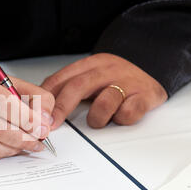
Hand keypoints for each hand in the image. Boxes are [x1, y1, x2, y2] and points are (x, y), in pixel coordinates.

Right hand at [0, 69, 54, 159]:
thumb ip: (34, 96)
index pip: (5, 104)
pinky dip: (2, 153)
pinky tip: (10, 147)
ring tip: (26, 145)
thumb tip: (46, 119)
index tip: (42, 128)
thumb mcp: (9, 83)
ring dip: (14, 149)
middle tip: (38, 141)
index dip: (28, 119)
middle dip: (24, 139)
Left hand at [41, 53, 167, 128]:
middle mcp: (107, 70)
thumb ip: (69, 86)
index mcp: (90, 64)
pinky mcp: (144, 95)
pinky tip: (120, 116)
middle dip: (61, 108)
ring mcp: (126, 82)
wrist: (153, 65)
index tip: (36, 113)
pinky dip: (121, 119)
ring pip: (104, 102)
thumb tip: (41, 105)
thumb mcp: (91, 75)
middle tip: (52, 124)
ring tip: (98, 121)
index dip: (46, 97)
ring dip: (96, 118)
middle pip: (78, 86)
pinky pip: (128, 113)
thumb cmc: (116, 77)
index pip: (61, 78)